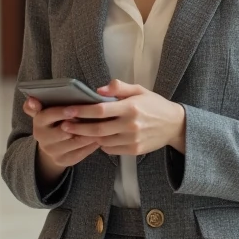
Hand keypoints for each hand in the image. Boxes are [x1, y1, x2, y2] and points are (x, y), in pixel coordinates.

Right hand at [24, 97, 100, 184]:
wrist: (50, 146)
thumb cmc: (52, 122)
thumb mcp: (43, 112)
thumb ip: (37, 105)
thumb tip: (31, 99)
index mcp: (38, 123)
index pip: (48, 116)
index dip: (61, 112)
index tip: (74, 109)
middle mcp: (43, 139)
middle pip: (63, 131)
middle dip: (79, 125)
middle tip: (96, 117)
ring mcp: (53, 152)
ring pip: (75, 143)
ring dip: (89, 134)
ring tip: (102, 126)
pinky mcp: (64, 161)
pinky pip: (81, 153)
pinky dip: (92, 145)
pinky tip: (101, 137)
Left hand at [60, 79, 185, 155]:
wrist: (174, 125)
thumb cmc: (154, 105)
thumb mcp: (139, 90)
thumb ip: (119, 88)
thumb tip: (98, 89)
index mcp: (130, 107)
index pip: (100, 110)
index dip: (82, 111)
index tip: (68, 110)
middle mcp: (131, 125)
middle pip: (97, 129)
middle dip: (78, 128)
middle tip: (64, 125)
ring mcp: (133, 139)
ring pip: (103, 141)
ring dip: (89, 137)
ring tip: (77, 132)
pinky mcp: (135, 150)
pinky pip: (111, 150)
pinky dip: (102, 145)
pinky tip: (97, 138)